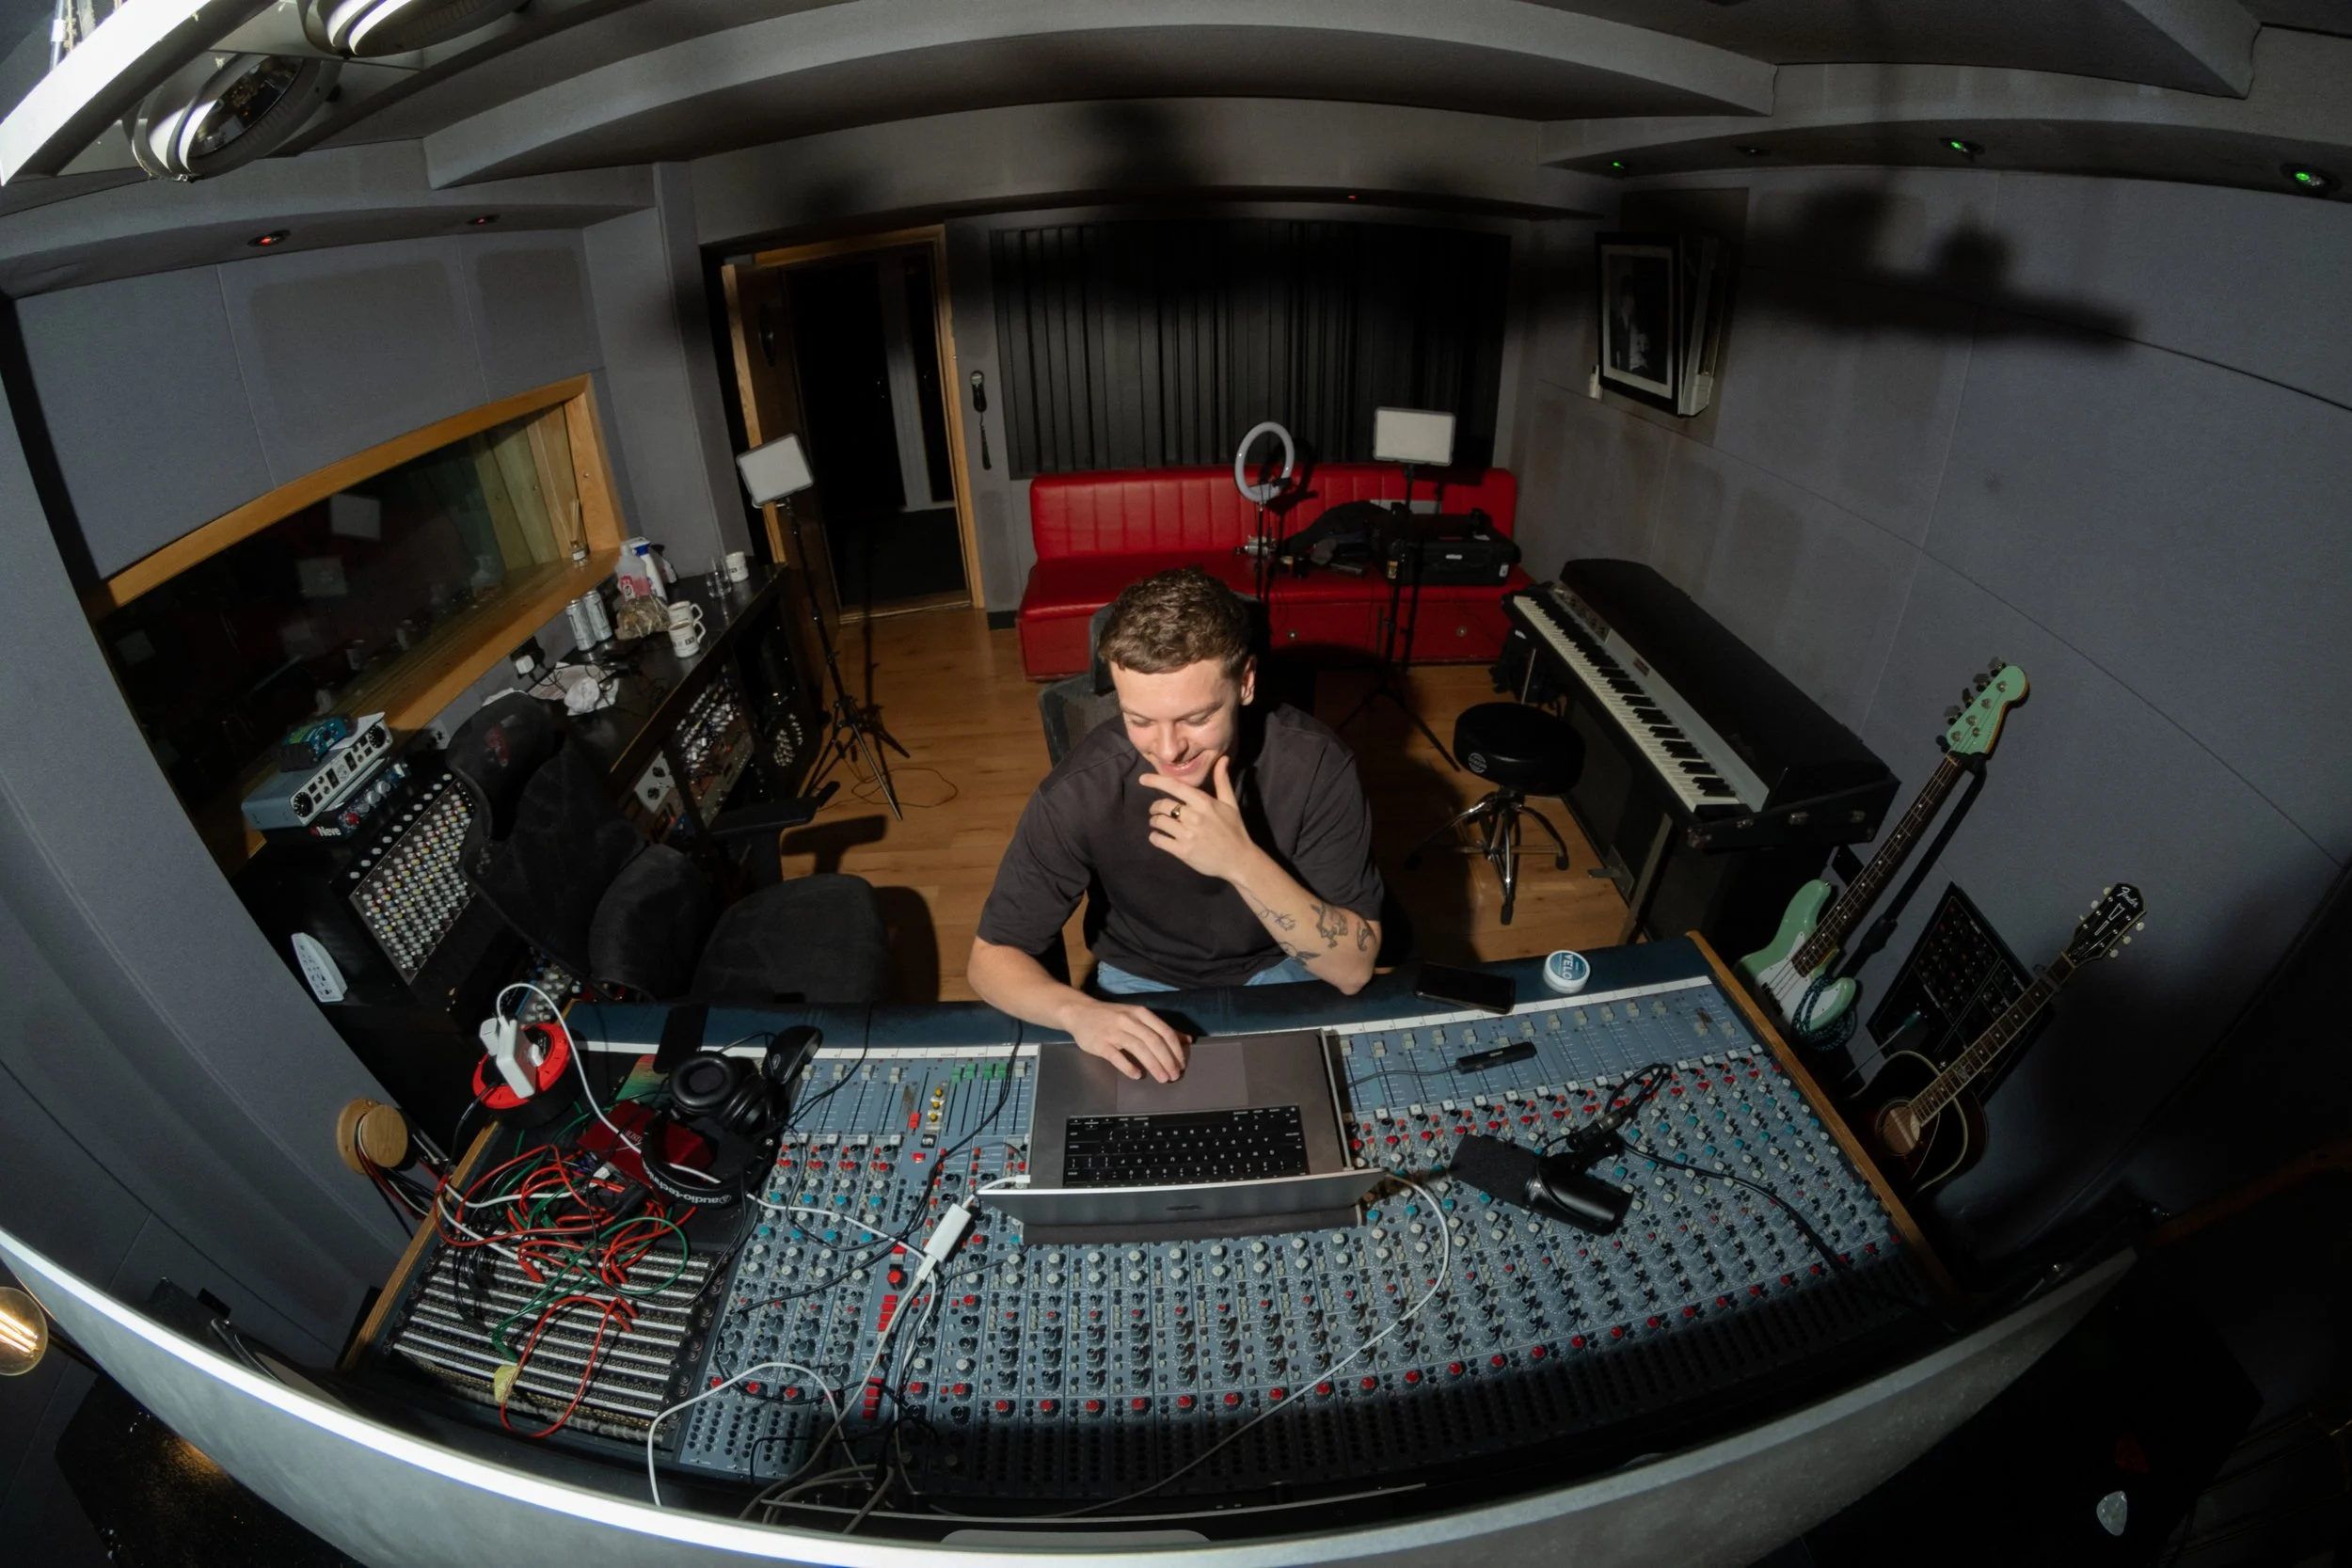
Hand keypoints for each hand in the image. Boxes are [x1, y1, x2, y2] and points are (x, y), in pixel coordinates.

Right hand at [1066, 997, 1190, 1082]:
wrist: (1080, 1012)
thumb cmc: (1112, 1016)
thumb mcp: (1138, 1016)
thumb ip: (1161, 1028)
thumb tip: (1187, 1039)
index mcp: (1141, 1013)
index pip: (1164, 1031)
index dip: (1175, 1050)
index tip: (1182, 1064)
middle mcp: (1129, 1020)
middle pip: (1154, 1041)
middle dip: (1167, 1060)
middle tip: (1174, 1076)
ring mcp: (1114, 1031)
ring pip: (1138, 1048)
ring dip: (1153, 1065)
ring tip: (1163, 1079)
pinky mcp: (1100, 1043)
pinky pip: (1117, 1056)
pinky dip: (1128, 1066)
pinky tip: (1137, 1075)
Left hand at [1141, 757, 1257, 883]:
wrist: (1239, 860)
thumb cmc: (1234, 830)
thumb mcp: (1230, 803)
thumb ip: (1222, 781)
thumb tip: (1223, 759)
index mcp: (1204, 803)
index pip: (1175, 787)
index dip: (1156, 781)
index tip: (1142, 779)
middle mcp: (1194, 817)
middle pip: (1163, 805)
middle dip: (1155, 807)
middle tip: (1156, 810)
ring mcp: (1187, 835)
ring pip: (1159, 822)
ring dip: (1154, 821)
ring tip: (1157, 823)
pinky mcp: (1183, 852)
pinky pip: (1159, 840)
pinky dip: (1155, 837)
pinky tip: (1158, 837)